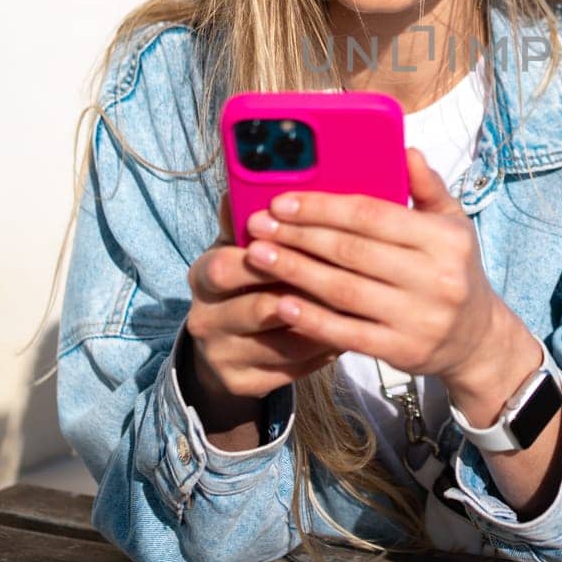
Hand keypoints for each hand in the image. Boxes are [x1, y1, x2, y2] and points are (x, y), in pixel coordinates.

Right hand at [182, 193, 341, 405]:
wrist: (234, 345)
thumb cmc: (254, 279)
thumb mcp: (247, 245)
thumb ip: (253, 215)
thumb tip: (251, 178)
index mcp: (205, 273)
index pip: (228, 260)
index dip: (272, 251)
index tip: (308, 239)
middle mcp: (204, 315)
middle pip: (254, 304)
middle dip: (302, 290)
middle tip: (344, 277)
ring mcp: (221, 353)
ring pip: (280, 338)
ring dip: (320, 319)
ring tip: (357, 303)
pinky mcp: (241, 382)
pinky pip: (291, 366)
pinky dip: (320, 348)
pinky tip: (346, 331)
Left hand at [242, 148, 531, 400]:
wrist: (476, 338)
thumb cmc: (453, 269)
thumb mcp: (452, 224)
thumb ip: (427, 187)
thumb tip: (405, 149)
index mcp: (445, 239)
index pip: (373, 216)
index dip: (323, 207)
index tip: (282, 201)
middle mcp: (436, 278)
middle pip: (352, 252)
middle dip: (299, 236)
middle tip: (258, 226)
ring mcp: (419, 318)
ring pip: (344, 291)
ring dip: (295, 272)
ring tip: (258, 257)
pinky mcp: (402, 352)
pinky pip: (347, 334)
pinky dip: (312, 319)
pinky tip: (282, 303)